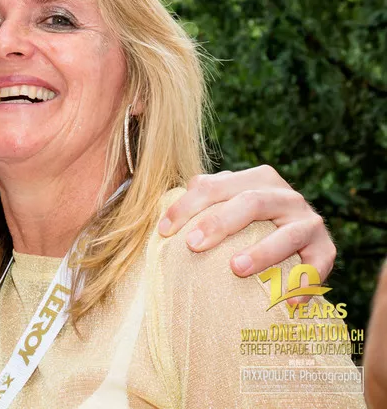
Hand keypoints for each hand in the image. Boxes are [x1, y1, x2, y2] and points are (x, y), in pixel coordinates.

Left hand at [158, 166, 334, 280]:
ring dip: (263, 251)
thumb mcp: (222, 207)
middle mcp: (284, 195)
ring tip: (236, 267)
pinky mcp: (325, 248)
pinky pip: (317, 265)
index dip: (187, 207)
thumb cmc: (244, 225)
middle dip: (219, 222)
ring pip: (288, 233)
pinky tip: (287, 302)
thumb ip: (197, 205)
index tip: (165, 232)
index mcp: (255, 179)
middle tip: (193, 245)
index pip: (214, 186)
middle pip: (251, 202)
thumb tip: (156, 220)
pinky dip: (303, 282)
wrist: (296, 240)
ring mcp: (308, 221)